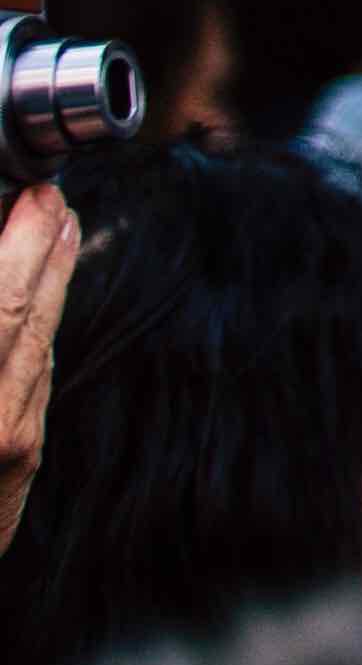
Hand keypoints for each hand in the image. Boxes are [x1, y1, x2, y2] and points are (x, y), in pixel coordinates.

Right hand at [0, 185, 69, 567]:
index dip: (22, 241)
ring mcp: (7, 452)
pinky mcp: (14, 472)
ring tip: (53, 231)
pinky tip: (35, 307)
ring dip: (47, 285)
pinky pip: (32, 387)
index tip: (34, 192)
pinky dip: (35, 336)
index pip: (1, 307)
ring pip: (37, 348)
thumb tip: (5, 277)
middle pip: (28, 317)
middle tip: (52, 195)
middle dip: (44, 248)